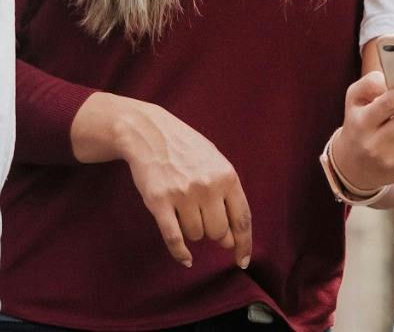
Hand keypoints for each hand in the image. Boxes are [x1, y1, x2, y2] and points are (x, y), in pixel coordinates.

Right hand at [71, 92, 251, 269]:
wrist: (149, 132)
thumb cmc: (187, 150)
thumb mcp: (215, 163)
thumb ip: (227, 198)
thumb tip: (230, 241)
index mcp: (227, 176)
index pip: (242, 219)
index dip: (244, 244)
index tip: (242, 261)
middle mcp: (207, 186)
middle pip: (218, 232)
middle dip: (213, 233)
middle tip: (204, 219)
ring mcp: (182, 194)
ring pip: (196, 235)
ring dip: (192, 230)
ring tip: (185, 209)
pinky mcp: (159, 202)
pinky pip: (174, 239)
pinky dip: (180, 253)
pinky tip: (186, 259)